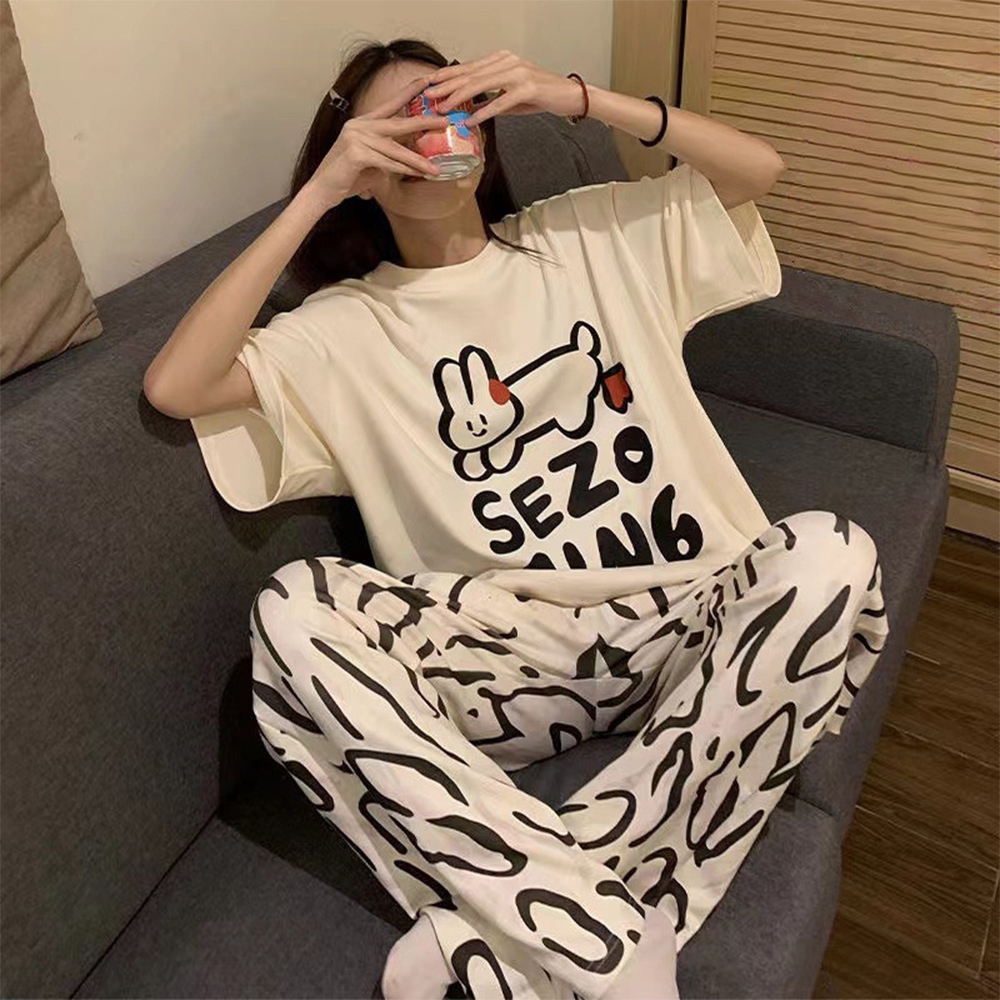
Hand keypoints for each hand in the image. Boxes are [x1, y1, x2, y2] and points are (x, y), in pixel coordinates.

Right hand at [305, 76, 449, 206]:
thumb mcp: (372, 160)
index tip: (427, 81)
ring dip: (417, 160)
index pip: (390, 104)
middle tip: (445, 121)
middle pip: (398, 122)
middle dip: (423, 122)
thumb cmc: (348, 177)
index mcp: (363, 122)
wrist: (322, 190)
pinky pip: (386, 162)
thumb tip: (413, 155)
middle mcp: (359, 125)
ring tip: (435, 168)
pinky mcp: (355, 153)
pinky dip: (401, 170)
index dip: (409, 91)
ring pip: (395, 149)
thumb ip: (389, 153)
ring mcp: (356, 137)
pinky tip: (415, 175)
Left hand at [422, 50, 585, 128]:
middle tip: (427, 97)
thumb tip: (470, 109)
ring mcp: (517, 73)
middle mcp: (508, 62)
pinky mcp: (527, 88)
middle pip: (470, 75)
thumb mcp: (511, 96)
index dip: (447, 76)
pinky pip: (499, 102)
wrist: (570, 96)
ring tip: (442, 109)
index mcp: (502, 60)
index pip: (469, 68)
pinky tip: (470, 120)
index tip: (429, 85)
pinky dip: (483, 112)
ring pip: (480, 85)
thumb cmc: (542, 95)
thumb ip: (491, 98)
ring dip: (458, 99)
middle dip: (446, 87)